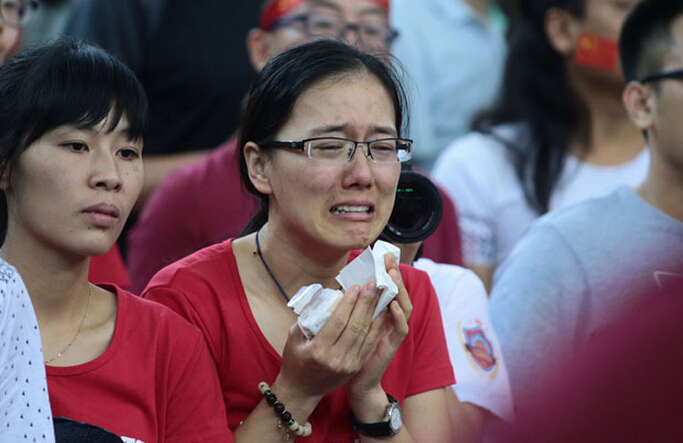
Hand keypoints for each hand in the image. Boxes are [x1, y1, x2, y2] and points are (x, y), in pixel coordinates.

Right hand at [275, 281, 388, 401]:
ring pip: (365, 334)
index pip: (338, 322)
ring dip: (373, 312)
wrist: (302, 391)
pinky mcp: (355, 367)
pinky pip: (368, 344)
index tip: (355, 286)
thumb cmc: (295, 361)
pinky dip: (376, 327)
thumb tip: (322, 295)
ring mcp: (348, 365)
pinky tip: (381, 313)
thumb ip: (306, 317)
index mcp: (318, 350)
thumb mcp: (293, 338)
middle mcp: (336, 359)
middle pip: (355, 326)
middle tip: (372, 285)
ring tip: (379, 294)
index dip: (349, 303)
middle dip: (365, 303)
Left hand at [346, 253, 412, 408]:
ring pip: (404, 307)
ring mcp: (394, 333)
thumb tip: (335, 288)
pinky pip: (400, 329)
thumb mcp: (347, 326)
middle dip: (394, 275)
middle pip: (398, 293)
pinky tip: (393, 305)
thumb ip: (347, 309)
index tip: (383, 254)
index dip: (387, 272)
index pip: (388, 288)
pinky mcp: (393, 347)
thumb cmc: (349, 352)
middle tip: (389, 258)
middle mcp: (391, 321)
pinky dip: (399, 316)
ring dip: (398, 291)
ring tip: (392, 276)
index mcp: (381, 313)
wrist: (356, 383)